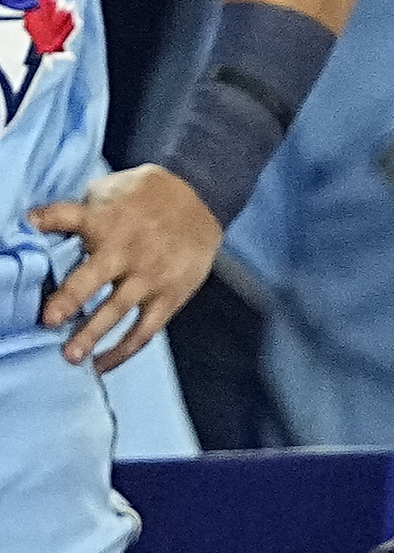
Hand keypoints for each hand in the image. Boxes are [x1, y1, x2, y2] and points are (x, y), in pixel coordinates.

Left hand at [28, 165, 219, 371]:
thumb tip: (40, 222)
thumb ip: (85, 207)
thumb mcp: (117, 188)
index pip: (68, 216)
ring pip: (117, 310)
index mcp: (107, 220)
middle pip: (92, 277)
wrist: (205, 200)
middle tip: (49, 320)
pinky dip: (122, 351)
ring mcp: (150, 276)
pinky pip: (144, 330)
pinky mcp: (169, 296)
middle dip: (70, 299)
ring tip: (71, 355)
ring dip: (92, 334)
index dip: (46, 220)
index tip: (28, 225)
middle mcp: (127, 250)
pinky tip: (101, 364)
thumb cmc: (151, 197)